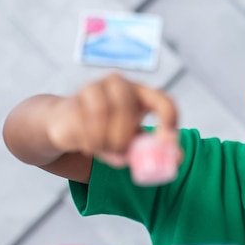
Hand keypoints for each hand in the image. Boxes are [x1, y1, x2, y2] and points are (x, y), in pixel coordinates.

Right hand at [47, 72, 177, 167]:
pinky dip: (89, 142)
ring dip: (105, 141)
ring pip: (102, 113)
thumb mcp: (133, 142)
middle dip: (125, 136)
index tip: (166, 142)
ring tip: (104, 149)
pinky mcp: (73, 101)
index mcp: (140, 94)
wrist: (67, 126)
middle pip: (127, 107)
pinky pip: (82, 123)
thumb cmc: (107, 132)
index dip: (168, 121)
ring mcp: (94, 89)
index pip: (162, 101)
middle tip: (122, 154)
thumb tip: (177, 159)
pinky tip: (90, 147)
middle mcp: (119, 85)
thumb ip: (154, 150)